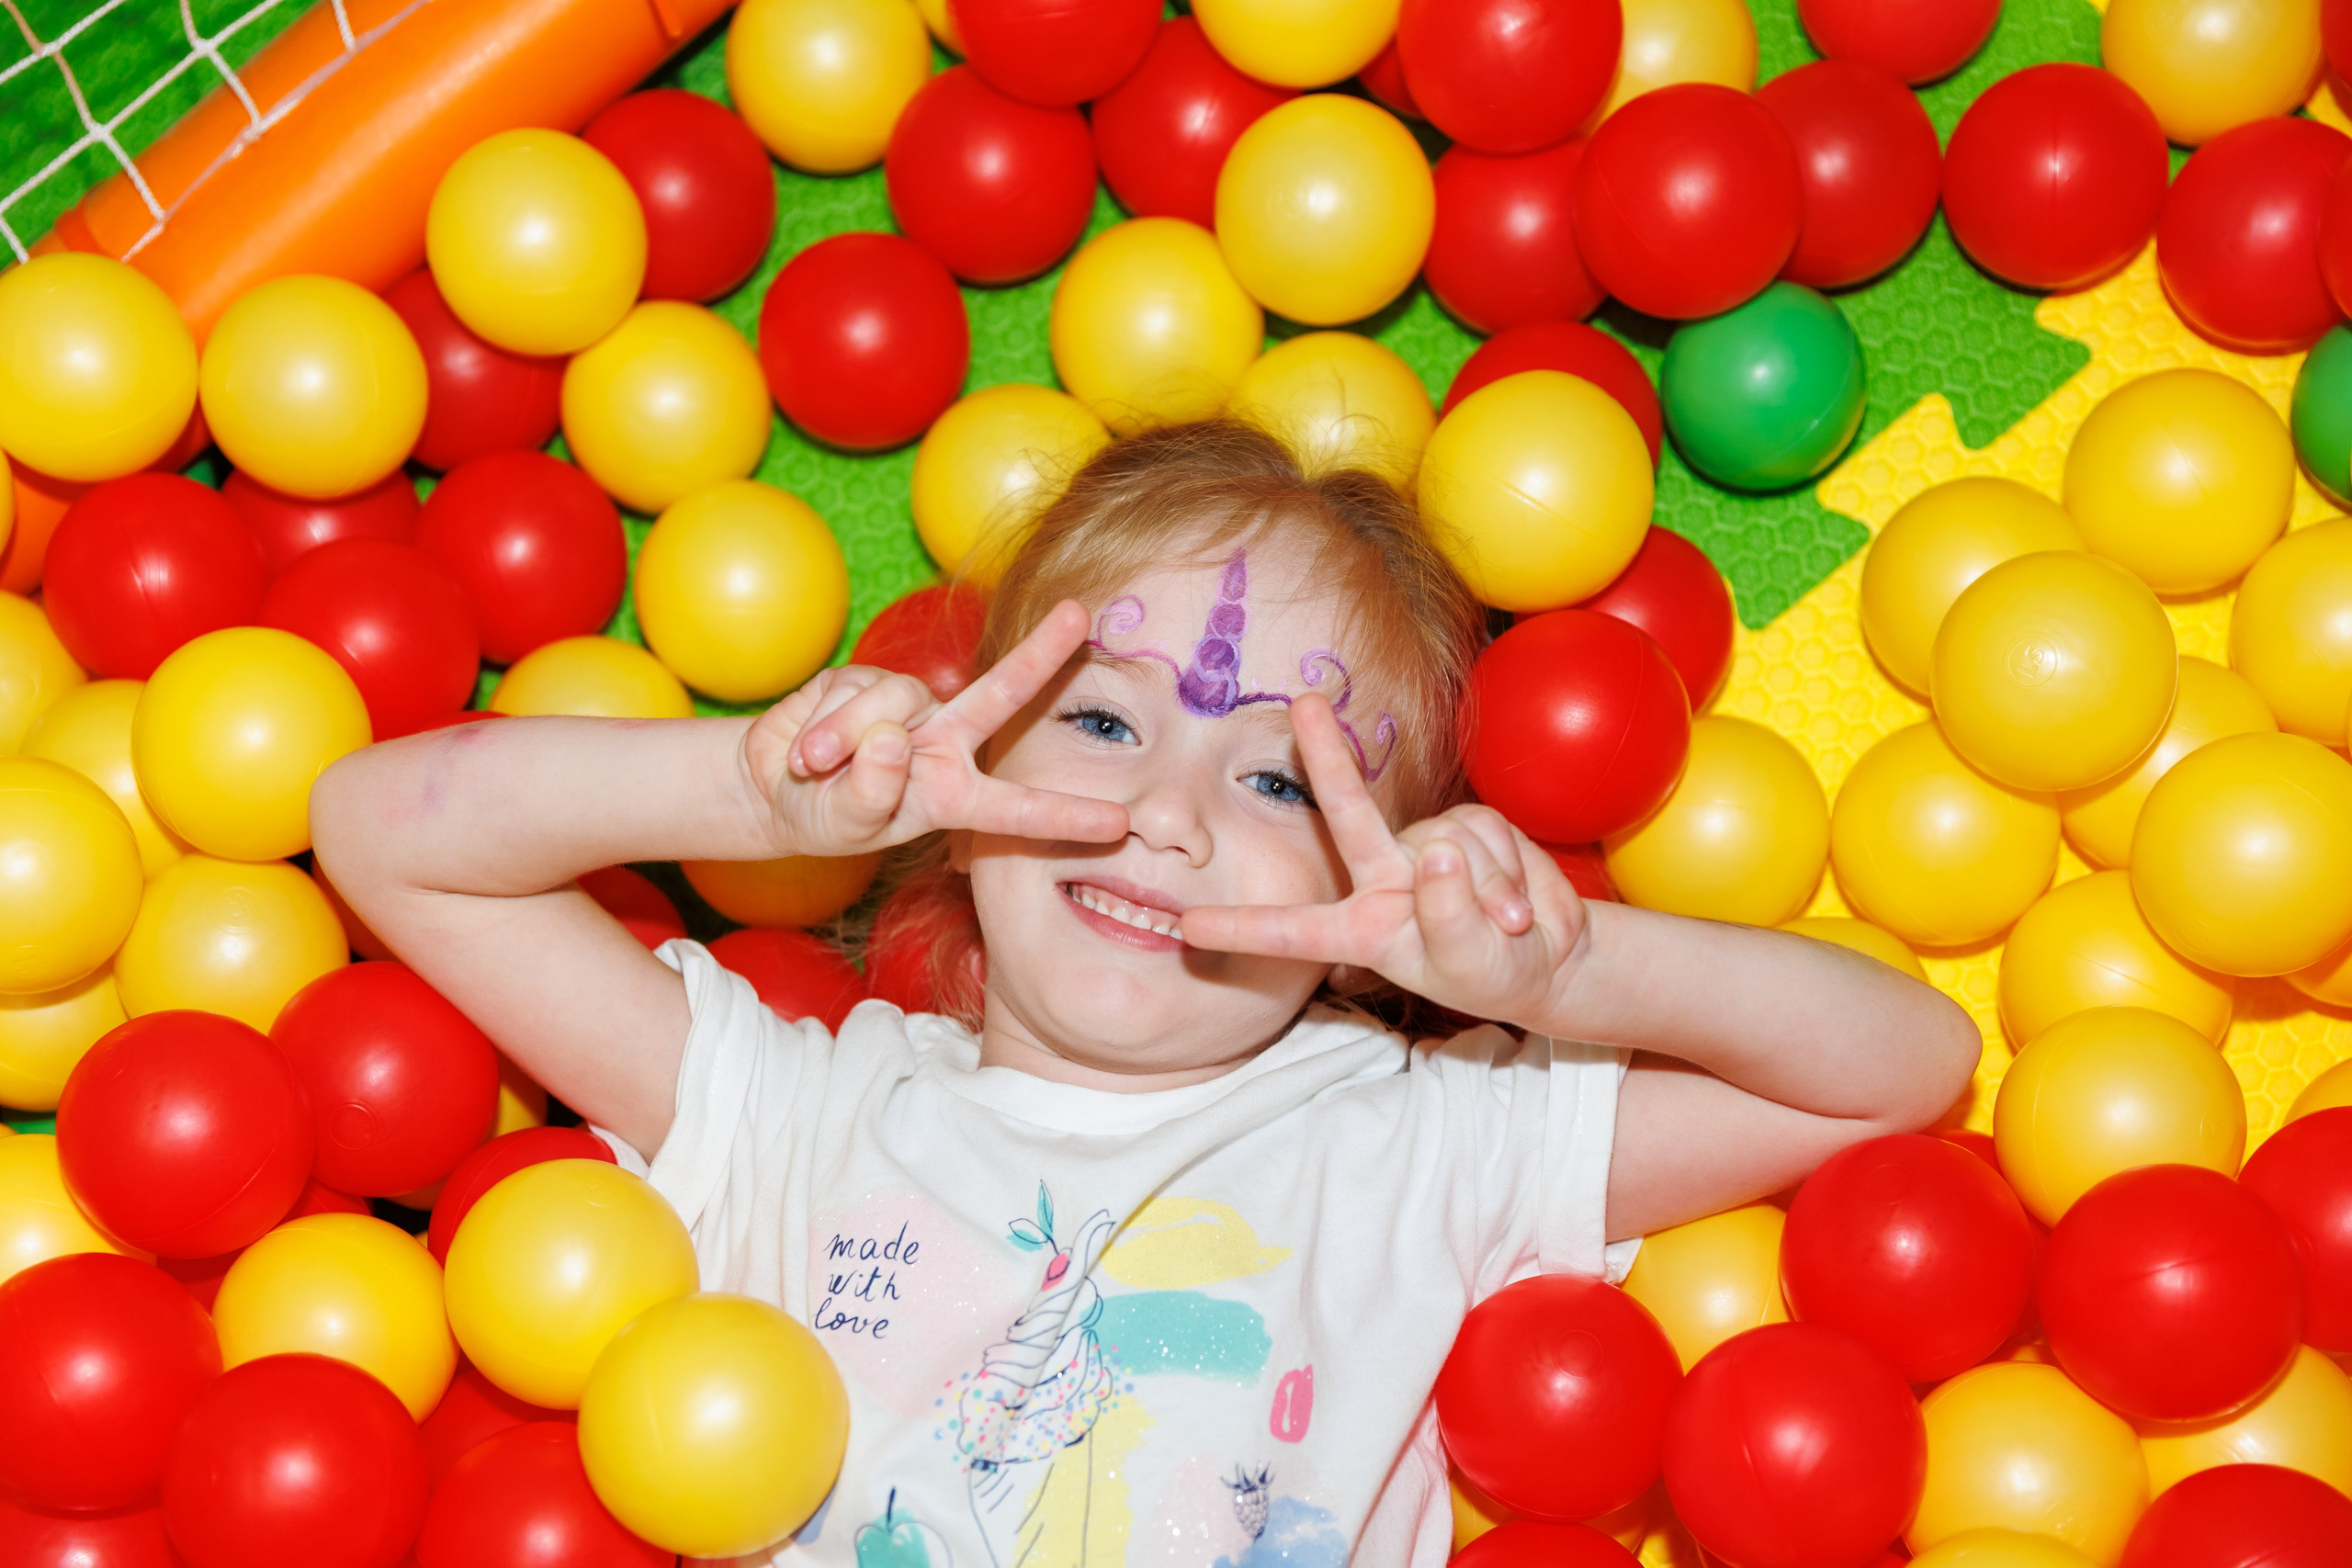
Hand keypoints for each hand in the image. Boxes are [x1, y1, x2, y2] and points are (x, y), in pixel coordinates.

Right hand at [740, 600, 1127, 858]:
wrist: (770, 785)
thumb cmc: (822, 816)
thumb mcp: (844, 825)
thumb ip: (869, 795)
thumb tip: (892, 739)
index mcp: (954, 794)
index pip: (1016, 808)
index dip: (1065, 815)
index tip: (1118, 824)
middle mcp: (943, 742)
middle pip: (999, 694)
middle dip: (1040, 654)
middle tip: (1079, 616)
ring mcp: (908, 707)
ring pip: (895, 706)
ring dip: (846, 742)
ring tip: (815, 768)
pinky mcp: (864, 679)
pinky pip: (852, 694)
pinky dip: (822, 726)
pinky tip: (805, 747)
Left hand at [1179, 694, 1589, 1025]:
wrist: (1550, 957)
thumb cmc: (1496, 973)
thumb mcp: (1472, 966)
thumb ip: (1451, 916)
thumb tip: (1436, 852)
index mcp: (1363, 929)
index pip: (1295, 930)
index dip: (1243, 927)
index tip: (1187, 926)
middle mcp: (1383, 879)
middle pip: (1348, 812)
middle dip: (1327, 755)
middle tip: (1302, 704)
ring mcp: (1424, 849)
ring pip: (1448, 842)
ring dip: (1488, 887)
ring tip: (1508, 926)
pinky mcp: (1469, 828)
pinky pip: (1486, 833)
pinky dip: (1511, 872)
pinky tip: (1520, 905)